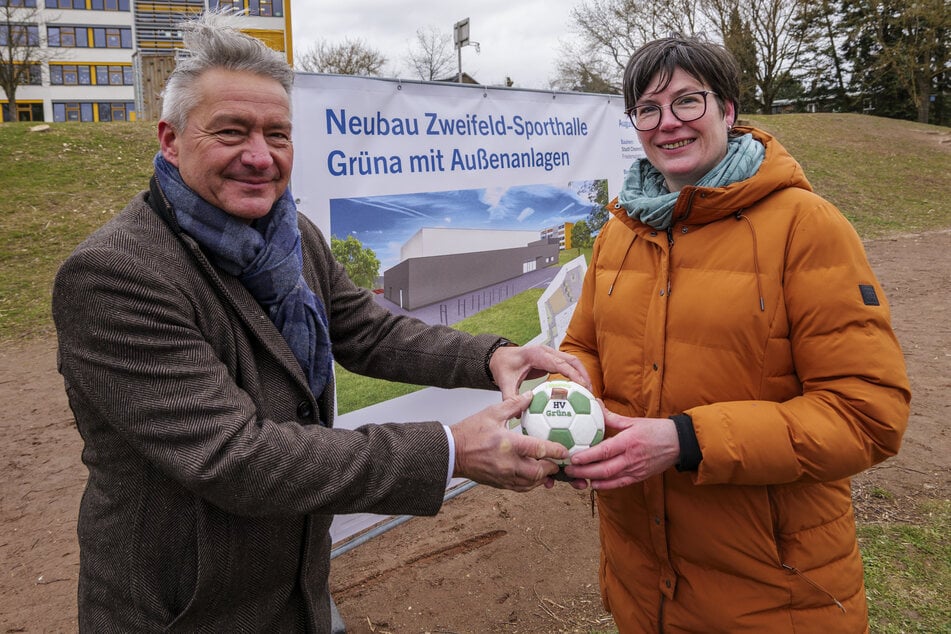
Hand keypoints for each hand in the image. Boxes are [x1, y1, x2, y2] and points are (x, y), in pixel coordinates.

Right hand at [452, 391, 567, 490]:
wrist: (451, 452)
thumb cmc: (470, 432)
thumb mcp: (492, 413)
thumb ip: (514, 404)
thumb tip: (530, 395)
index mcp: (509, 444)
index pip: (539, 450)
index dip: (556, 451)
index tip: (566, 450)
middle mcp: (508, 463)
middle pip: (539, 472)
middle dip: (552, 468)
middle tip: (559, 461)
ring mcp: (503, 476)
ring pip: (531, 483)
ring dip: (543, 478)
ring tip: (550, 471)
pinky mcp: (499, 484)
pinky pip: (521, 488)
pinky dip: (531, 484)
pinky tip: (534, 478)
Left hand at [488, 344, 590, 398]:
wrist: (500, 356)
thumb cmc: (503, 366)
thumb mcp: (505, 382)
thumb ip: (511, 398)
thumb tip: (519, 415)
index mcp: (537, 354)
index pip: (561, 364)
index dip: (574, 374)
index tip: (583, 387)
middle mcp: (546, 351)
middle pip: (572, 360)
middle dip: (584, 375)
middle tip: (590, 393)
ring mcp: (550, 353)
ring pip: (573, 361)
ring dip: (582, 375)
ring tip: (588, 393)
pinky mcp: (551, 359)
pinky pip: (567, 365)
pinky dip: (576, 375)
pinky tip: (578, 391)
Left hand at [563, 408, 679, 489]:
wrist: (679, 444)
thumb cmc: (655, 430)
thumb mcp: (633, 421)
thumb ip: (611, 417)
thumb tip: (594, 404)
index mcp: (629, 441)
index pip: (605, 451)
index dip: (588, 456)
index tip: (573, 457)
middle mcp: (632, 458)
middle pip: (604, 469)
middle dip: (584, 471)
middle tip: (567, 470)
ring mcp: (636, 469)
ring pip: (610, 478)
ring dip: (591, 479)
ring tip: (575, 477)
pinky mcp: (639, 477)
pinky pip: (619, 484)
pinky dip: (605, 486)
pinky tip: (593, 484)